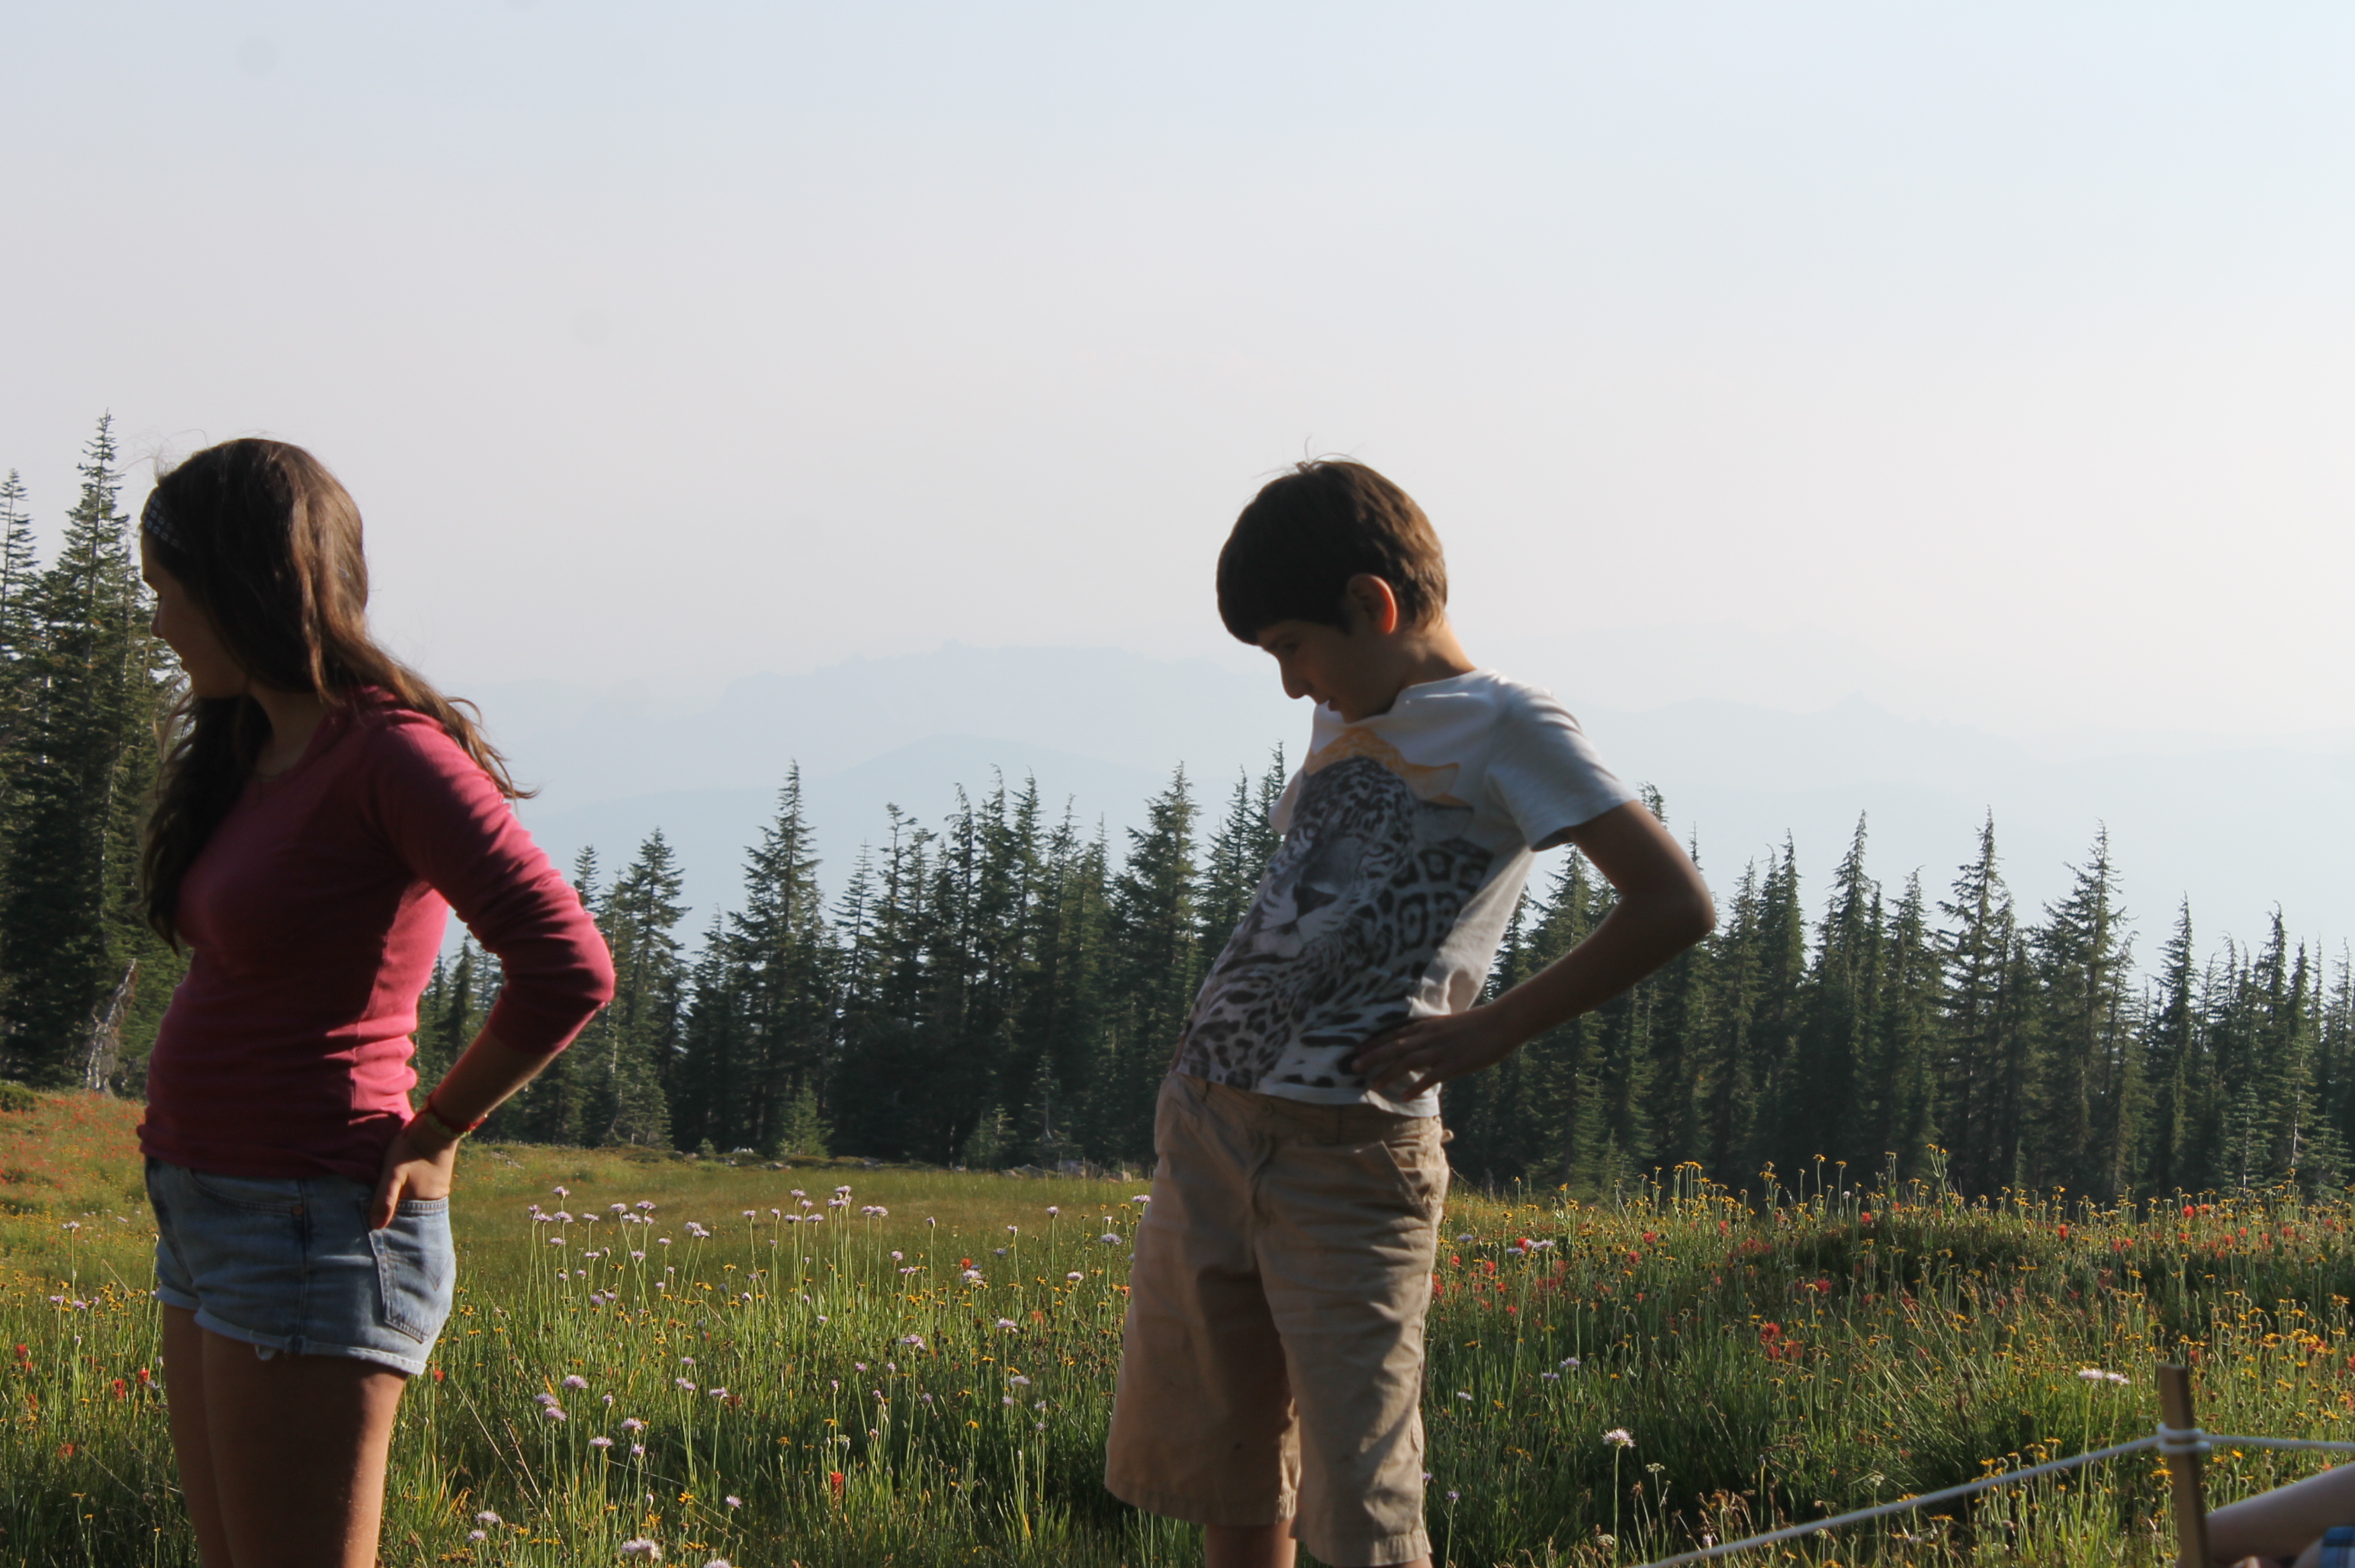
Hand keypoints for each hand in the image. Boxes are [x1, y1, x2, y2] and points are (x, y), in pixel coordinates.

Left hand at [369, 1118, 457, 1229]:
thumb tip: (376, 1227)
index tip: (377, 1221)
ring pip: (420, 1204)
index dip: (390, 1221)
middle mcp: (433, 1202)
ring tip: (395, 1198)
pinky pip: (427, 1194)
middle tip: (384, 1208)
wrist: (436, 1129)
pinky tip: (409, 1188)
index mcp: (419, 1204)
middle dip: (399, 1214)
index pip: (402, 1222)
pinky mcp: (442, 1182)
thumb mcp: (392, 1175)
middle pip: (412, 1214)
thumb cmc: (409, 1151)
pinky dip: (417, 1194)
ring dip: (409, 1203)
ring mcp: (440, 1192)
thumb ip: (385, 1200)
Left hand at [1350, 1006, 1522, 1100]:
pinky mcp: (1455, 1064)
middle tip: (1352, 1066)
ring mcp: (1441, 1050)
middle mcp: (1429, 1037)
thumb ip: (1432, 1033)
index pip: (1394, 1033)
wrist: (1501, 1022)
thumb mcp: (1448, 1024)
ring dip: (1388, 1073)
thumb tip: (1418, 1041)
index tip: (1356, 1049)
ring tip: (1372, 1085)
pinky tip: (1404, 1096)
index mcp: (1427, 1026)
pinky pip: (1431, 1076)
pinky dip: (1416, 1085)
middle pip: (1394, 1047)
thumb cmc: (1477, 1024)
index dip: (1374, 1042)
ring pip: (1408, 1061)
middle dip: (1372, 1056)